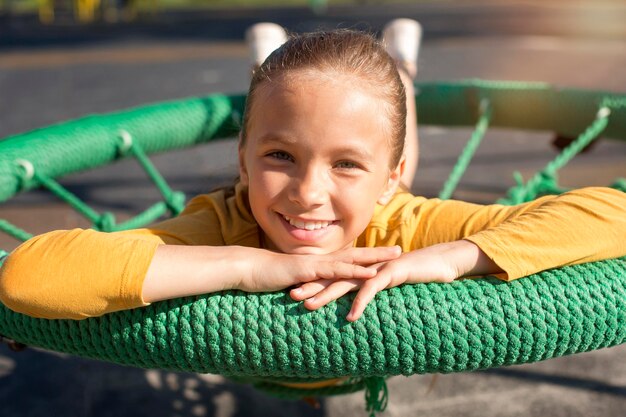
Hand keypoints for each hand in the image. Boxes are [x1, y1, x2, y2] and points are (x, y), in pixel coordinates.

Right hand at [237, 245, 401, 292]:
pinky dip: (354, 271)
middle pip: (355, 255)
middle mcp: (320, 261)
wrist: (249, 270)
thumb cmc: (266, 278)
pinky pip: (336, 271)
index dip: (366, 257)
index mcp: (318, 264)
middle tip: (400, 250)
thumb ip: (304, 288)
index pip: (347, 259)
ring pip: (351, 260)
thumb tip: (311, 297)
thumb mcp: (290, 284)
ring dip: (374, 258)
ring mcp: (316, 264)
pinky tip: (370, 273)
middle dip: (378, 253)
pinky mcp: (310, 270)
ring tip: (394, 257)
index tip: (383, 256)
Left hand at [290, 241, 499, 320]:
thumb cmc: (416, 277)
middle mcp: (366, 267)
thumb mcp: (391, 288)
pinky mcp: (392, 273)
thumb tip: (360, 308)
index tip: (295, 293)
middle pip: (333, 277)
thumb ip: (375, 293)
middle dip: (311, 287)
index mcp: (363, 270)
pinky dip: (360, 303)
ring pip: (346, 282)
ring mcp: (377, 269)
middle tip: (291, 296)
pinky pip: (372, 289)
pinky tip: (350, 317)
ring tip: (308, 307)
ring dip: (327, 295)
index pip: (334, 277)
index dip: (315, 284)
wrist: (442, 262)